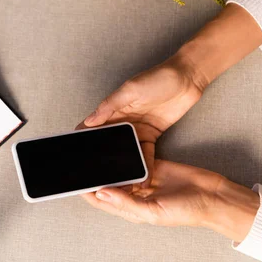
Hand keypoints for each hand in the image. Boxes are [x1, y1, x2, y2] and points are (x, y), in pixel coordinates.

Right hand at [79, 53, 206, 185]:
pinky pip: (145, 154)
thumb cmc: (157, 78)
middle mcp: (121, 122)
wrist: (187, 79)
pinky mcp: (151, 136)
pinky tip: (141, 178)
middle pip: (106, 144)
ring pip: (125, 152)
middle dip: (101, 159)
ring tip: (118, 183)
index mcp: (112, 110)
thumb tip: (88, 121)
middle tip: (95, 177)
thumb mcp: (130, 90)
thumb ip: (109, 106)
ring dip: (122, 165)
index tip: (75, 156)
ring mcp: (136, 130)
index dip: (82, 140)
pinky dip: (143, 166)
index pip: (91, 127)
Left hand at [82, 160, 259, 242]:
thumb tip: (101, 194)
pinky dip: (123, 153)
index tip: (70, 180)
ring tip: (90, 150)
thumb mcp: (154, 211)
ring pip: (118, 169)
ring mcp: (143, 179)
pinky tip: (112, 144)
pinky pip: (133, 158)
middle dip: (93, 174)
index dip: (86, 190)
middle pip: (107, 182)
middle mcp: (133, 194)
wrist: (214, 196)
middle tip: (76, 160)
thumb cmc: (187, 211)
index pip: (101, 199)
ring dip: (106, 162)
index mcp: (130, 208)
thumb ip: (127, 203)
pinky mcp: (153, 165)